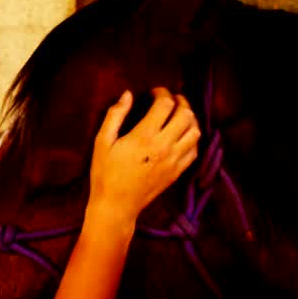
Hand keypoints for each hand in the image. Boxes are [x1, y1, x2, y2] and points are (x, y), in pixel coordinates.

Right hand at [88, 88, 200, 221]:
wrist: (116, 206)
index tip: (154, 92)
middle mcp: (164, 146)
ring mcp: (174, 160)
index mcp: (144, 136)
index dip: (162, 92)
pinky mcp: (178, 171)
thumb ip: (115, 115)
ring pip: (195, 131)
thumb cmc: (105, 173)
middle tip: (171, 99)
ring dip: (190, 118)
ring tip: (179, 115)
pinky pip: (195, 149)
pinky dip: (192, 138)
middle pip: (186, 114)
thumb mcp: (102, 142)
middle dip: (180, 101)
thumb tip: (127, 94)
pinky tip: (182, 135)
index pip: (165, 104)